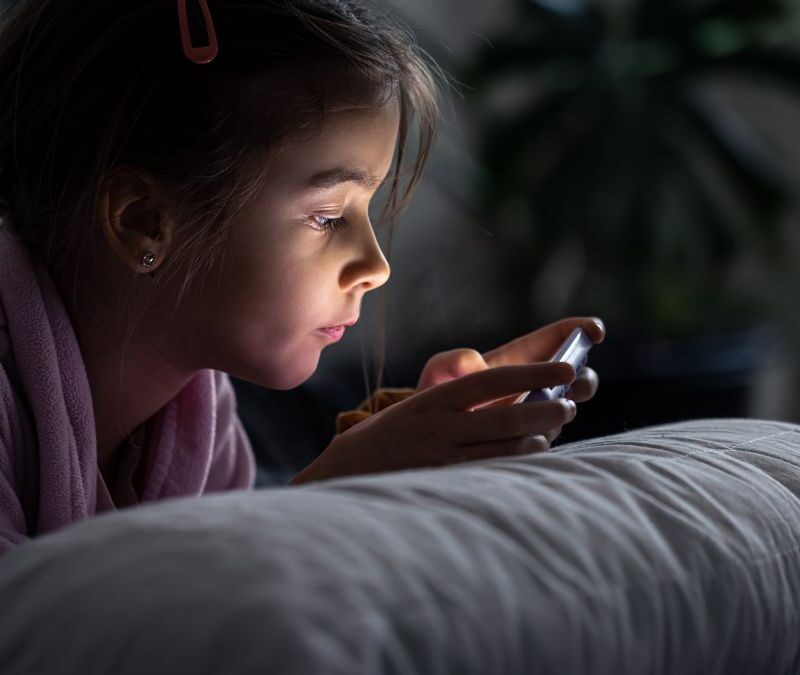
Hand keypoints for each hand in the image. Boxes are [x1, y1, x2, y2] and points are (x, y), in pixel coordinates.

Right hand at [289, 362, 578, 484]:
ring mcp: (439, 455)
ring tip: (551, 433)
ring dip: (536, 437)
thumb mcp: (414, 411)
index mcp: (434, 399)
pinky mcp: (439, 482)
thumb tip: (512, 407)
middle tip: (567, 405)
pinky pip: (489, 472)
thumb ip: (455, 406)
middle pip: (506, 413)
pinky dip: (515, 462)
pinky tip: (531, 458)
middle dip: (544, 407)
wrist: (340, 475)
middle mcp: (438, 423)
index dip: (534, 372)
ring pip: (503, 445)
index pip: (492, 378)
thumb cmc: (385, 441)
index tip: (565, 369)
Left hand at [415, 317, 605, 441]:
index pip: (558, 338)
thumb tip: (478, 366)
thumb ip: (452, 361)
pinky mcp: (531, 440)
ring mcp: (537, 414)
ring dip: (566, 406)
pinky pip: (549, 436)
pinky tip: (533, 433)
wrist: (430, 439)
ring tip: (552, 408)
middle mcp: (536, 385)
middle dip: (584, 377)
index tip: (594, 332)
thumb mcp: (438, 372)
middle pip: (578, 376)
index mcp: (520, 358)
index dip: (582, 330)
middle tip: (573, 381)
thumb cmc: (436, 397)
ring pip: (568, 408)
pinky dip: (547, 433)